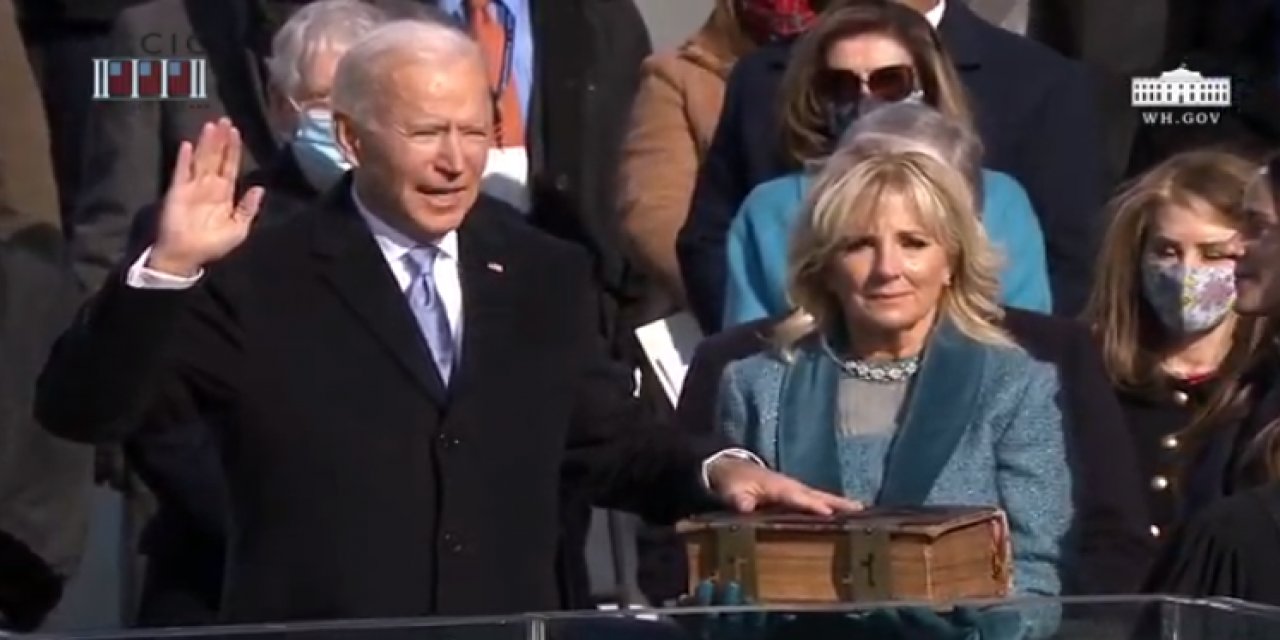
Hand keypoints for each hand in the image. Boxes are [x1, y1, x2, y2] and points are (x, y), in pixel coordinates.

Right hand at [149, 118, 263, 275]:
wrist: (186, 256)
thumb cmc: (212, 245)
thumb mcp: (238, 229)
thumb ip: (248, 209)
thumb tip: (259, 189)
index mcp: (224, 194)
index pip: (230, 165)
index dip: (233, 149)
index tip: (236, 132)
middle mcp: (209, 186)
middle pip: (216, 157)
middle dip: (220, 140)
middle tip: (224, 120)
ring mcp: (192, 187)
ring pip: (201, 160)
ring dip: (205, 143)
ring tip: (210, 126)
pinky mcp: (177, 191)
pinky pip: (181, 172)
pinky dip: (184, 159)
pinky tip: (187, 145)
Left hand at [707, 458, 862, 515]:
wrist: (731, 468)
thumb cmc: (732, 482)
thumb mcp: (731, 491)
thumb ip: (739, 500)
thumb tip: (745, 508)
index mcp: (778, 487)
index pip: (797, 498)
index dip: (812, 506)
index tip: (829, 514)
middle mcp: (791, 486)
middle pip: (818, 496)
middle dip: (838, 503)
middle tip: (861, 511)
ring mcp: (796, 490)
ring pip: (822, 497)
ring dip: (841, 504)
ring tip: (863, 513)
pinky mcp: (796, 494)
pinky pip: (817, 500)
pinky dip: (833, 505)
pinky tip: (846, 515)